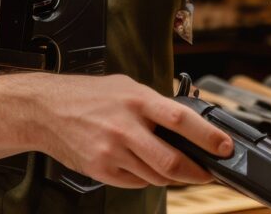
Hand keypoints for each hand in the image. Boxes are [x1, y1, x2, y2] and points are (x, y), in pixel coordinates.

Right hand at [32, 73, 232, 187]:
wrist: (45, 110)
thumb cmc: (88, 96)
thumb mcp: (127, 87)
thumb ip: (156, 103)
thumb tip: (188, 121)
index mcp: (137, 101)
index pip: (182, 120)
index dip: (208, 137)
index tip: (225, 147)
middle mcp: (125, 127)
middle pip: (171, 161)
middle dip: (197, 172)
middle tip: (208, 172)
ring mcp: (112, 151)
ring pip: (156, 176)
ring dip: (173, 176)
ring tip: (178, 168)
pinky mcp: (101, 169)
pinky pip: (135, 182)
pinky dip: (148, 178)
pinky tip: (146, 167)